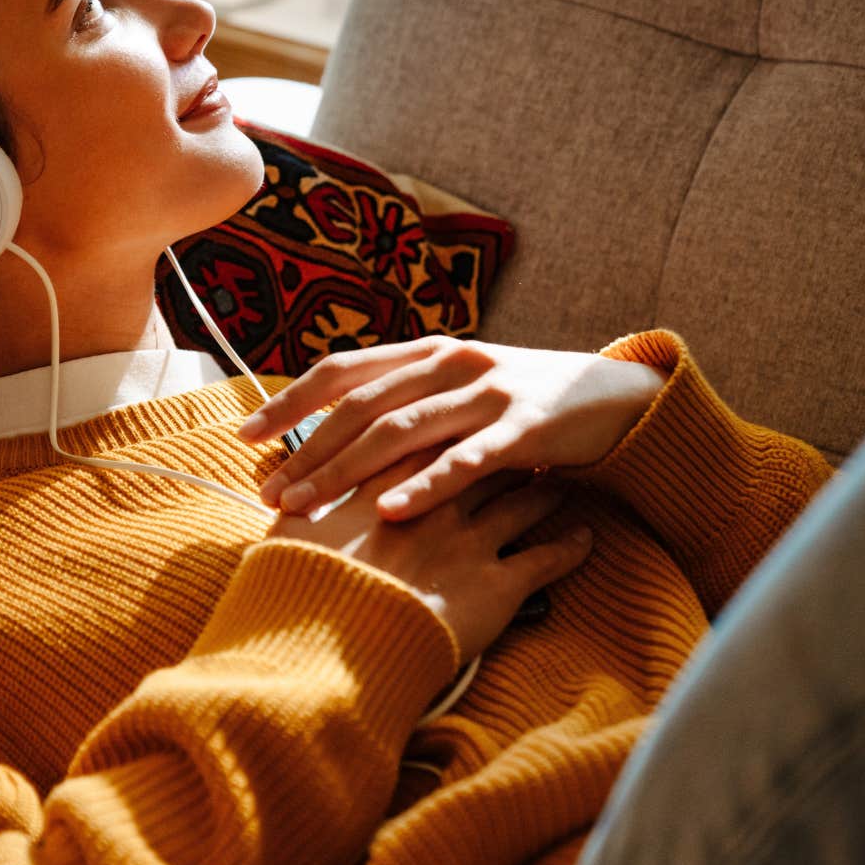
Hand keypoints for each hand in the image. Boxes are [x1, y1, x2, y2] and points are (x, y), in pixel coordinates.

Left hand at [238, 336, 665, 521]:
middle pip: (361, 406)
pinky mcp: (528, 425)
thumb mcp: (460, 393)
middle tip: (268, 492)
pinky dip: (425, 485)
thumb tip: (330, 437)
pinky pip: (468, 459)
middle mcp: (451, 362)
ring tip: (305, 506)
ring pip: (402, 429)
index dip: (290, 402)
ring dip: (346, 470)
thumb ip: (406, 406)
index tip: (245, 437)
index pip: (342, 372)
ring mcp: (490, 390)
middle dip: (307, 450)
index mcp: (427, 352)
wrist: (618, 397)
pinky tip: (390, 512)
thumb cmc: (524, 405)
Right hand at [267, 451, 592, 655]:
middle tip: (521, 432)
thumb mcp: (289, 536)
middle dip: (501, 441)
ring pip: (522, 499)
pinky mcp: (498, 586)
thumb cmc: (303, 590)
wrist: (333, 645)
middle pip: (481, 454)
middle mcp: (436, 500)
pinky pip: (547, 560)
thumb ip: (296, 508)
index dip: (441, 421)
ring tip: (558, 478)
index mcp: (385, 481)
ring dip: (543, 487)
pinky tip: (587, 539)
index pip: (421, 434)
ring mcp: (471, 539)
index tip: (456, 412)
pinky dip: (570, 548)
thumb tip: (283, 496)